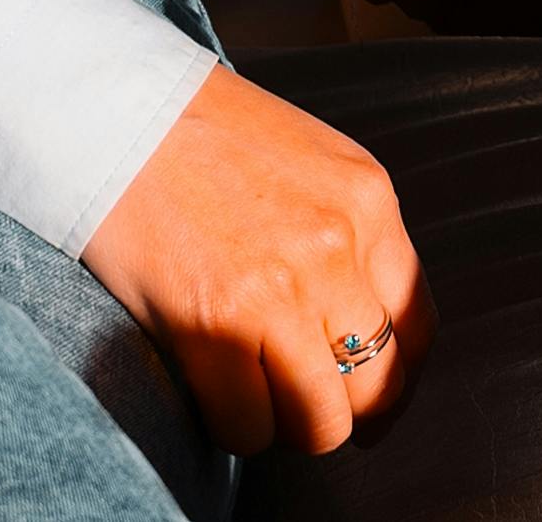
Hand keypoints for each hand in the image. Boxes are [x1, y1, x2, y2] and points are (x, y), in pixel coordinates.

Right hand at [77, 63, 430, 456]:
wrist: (123, 115)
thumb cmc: (207, 136)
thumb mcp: (315, 164)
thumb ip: (350, 233)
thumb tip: (362, 319)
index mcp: (369, 203)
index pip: (418, 325)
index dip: (398, 381)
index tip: (375, 400)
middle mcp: (336, 250)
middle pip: (376, 384)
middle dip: (349, 413)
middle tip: (314, 411)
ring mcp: (278, 292)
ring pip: (320, 421)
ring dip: (291, 426)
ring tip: (260, 402)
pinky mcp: (213, 327)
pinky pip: (248, 425)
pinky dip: (235, 427)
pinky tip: (216, 395)